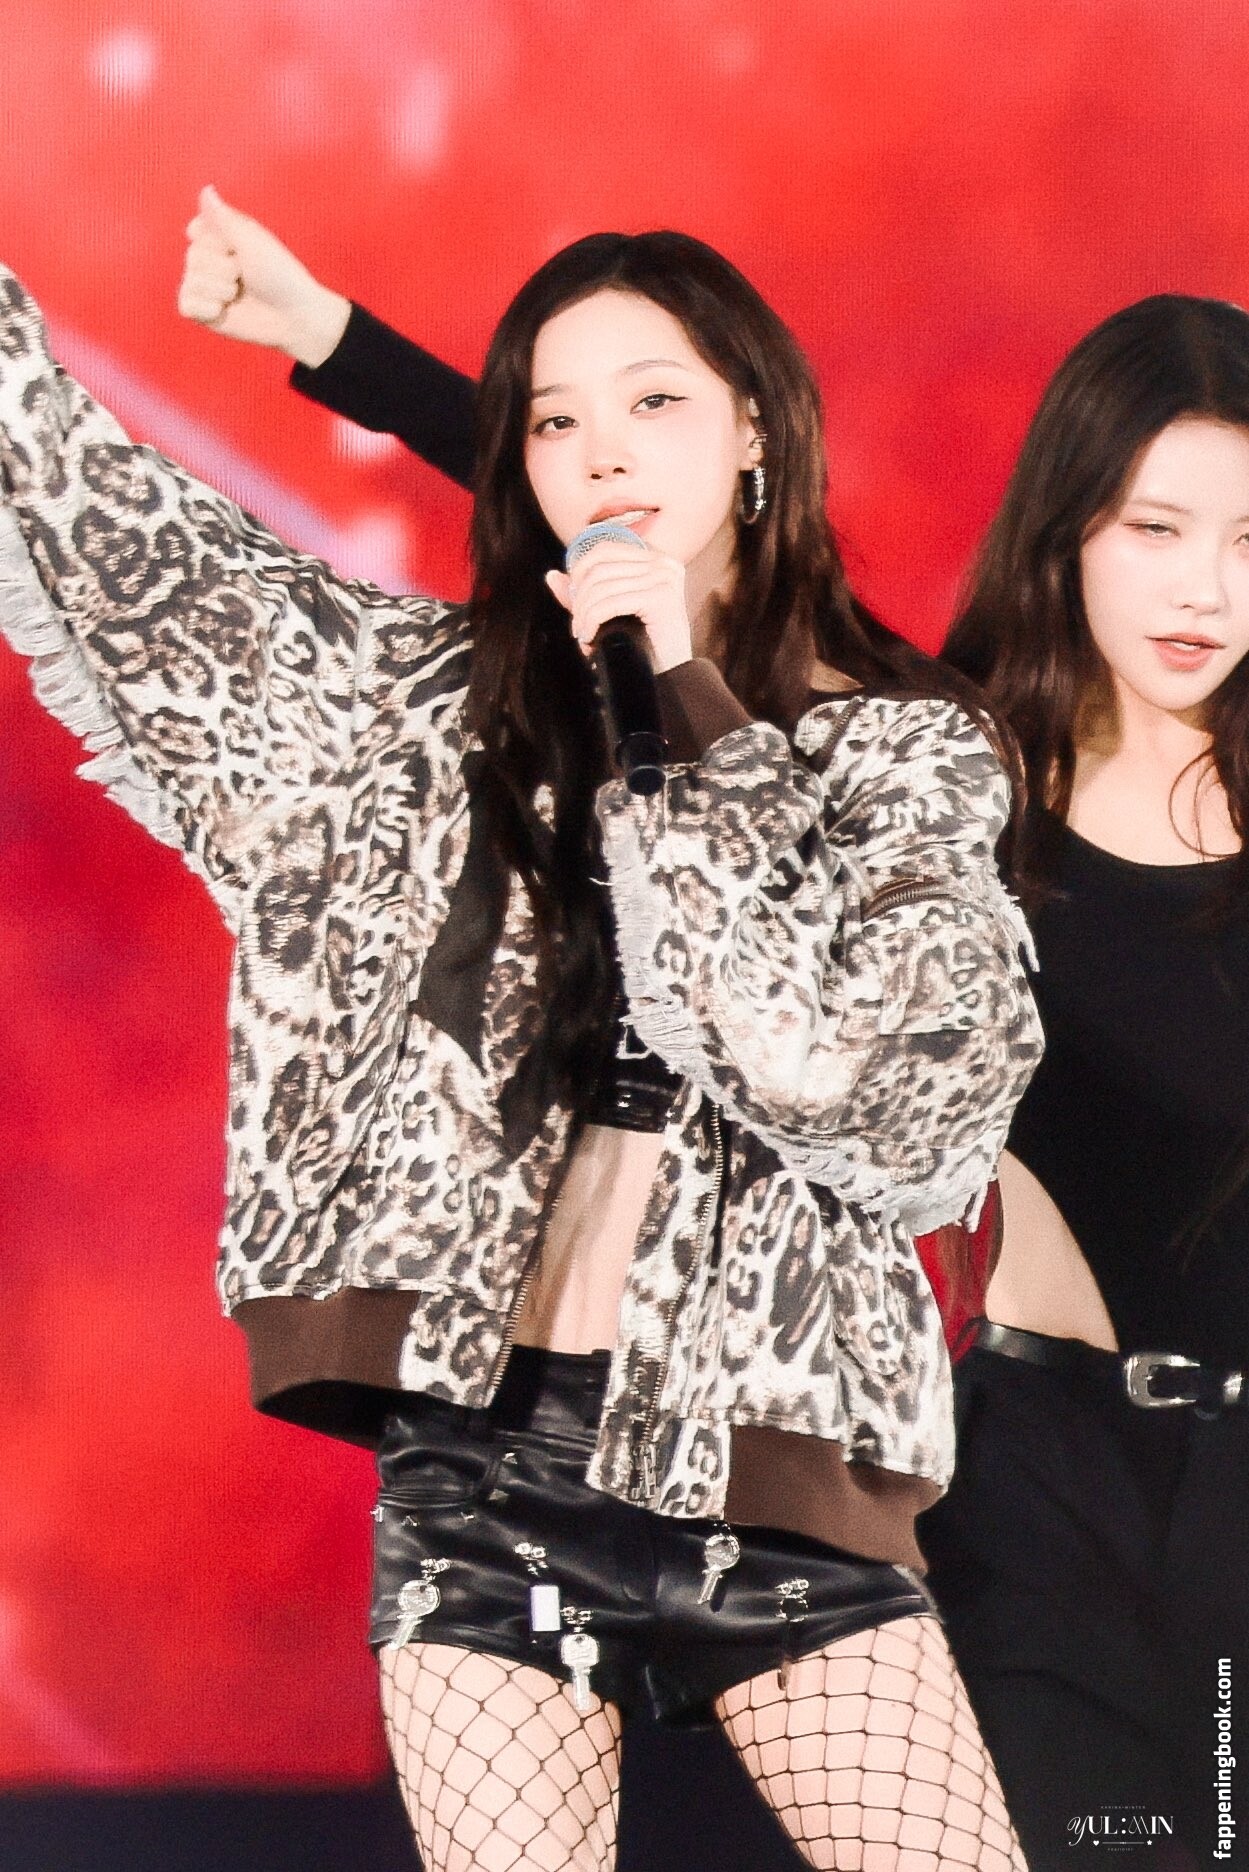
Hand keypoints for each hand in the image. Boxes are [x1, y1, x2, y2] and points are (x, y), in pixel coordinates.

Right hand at [177, 186, 351, 367]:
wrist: (293, 316)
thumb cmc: (279, 274)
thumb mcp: (252, 241)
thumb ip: (224, 218)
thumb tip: (206, 189)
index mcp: (220, 236)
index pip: (196, 229)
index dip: (217, 240)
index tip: (239, 248)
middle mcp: (208, 259)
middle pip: (193, 256)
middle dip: (224, 268)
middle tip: (246, 276)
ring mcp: (204, 286)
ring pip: (191, 282)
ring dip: (221, 290)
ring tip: (239, 294)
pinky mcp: (202, 313)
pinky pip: (186, 305)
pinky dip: (208, 309)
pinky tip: (226, 310)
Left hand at [545, 536, 692, 674]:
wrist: (671, 674)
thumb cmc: (644, 645)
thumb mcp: (613, 612)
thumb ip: (585, 592)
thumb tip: (552, 575)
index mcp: (655, 559)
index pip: (605, 550)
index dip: (580, 571)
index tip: (574, 600)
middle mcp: (663, 563)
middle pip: (599, 568)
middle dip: (579, 598)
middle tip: (577, 625)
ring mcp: (664, 578)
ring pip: (601, 587)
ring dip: (584, 614)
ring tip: (583, 634)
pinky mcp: (660, 598)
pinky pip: (610, 604)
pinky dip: (592, 622)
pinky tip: (590, 638)